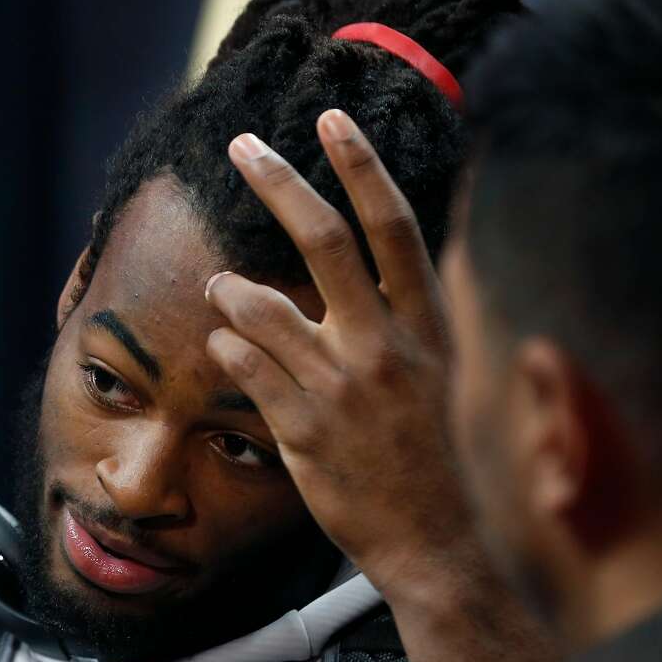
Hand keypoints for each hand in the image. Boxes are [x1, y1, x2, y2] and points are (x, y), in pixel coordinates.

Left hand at [207, 117, 560, 661]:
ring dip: (229, 287)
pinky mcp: (302, 430)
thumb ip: (405, 316)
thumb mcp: (441, 373)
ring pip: (261, 306)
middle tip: (243, 146)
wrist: (439, 542)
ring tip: (220, 286)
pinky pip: (243, 368)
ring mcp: (341, 387)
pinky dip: (225, 347)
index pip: (393, 224)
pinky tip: (225, 349)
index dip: (360, 164)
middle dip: (277, 182)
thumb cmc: (435, 453)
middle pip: (322, 241)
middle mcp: (384, 345)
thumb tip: (368, 261)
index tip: (331, 119)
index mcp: (426, 325)